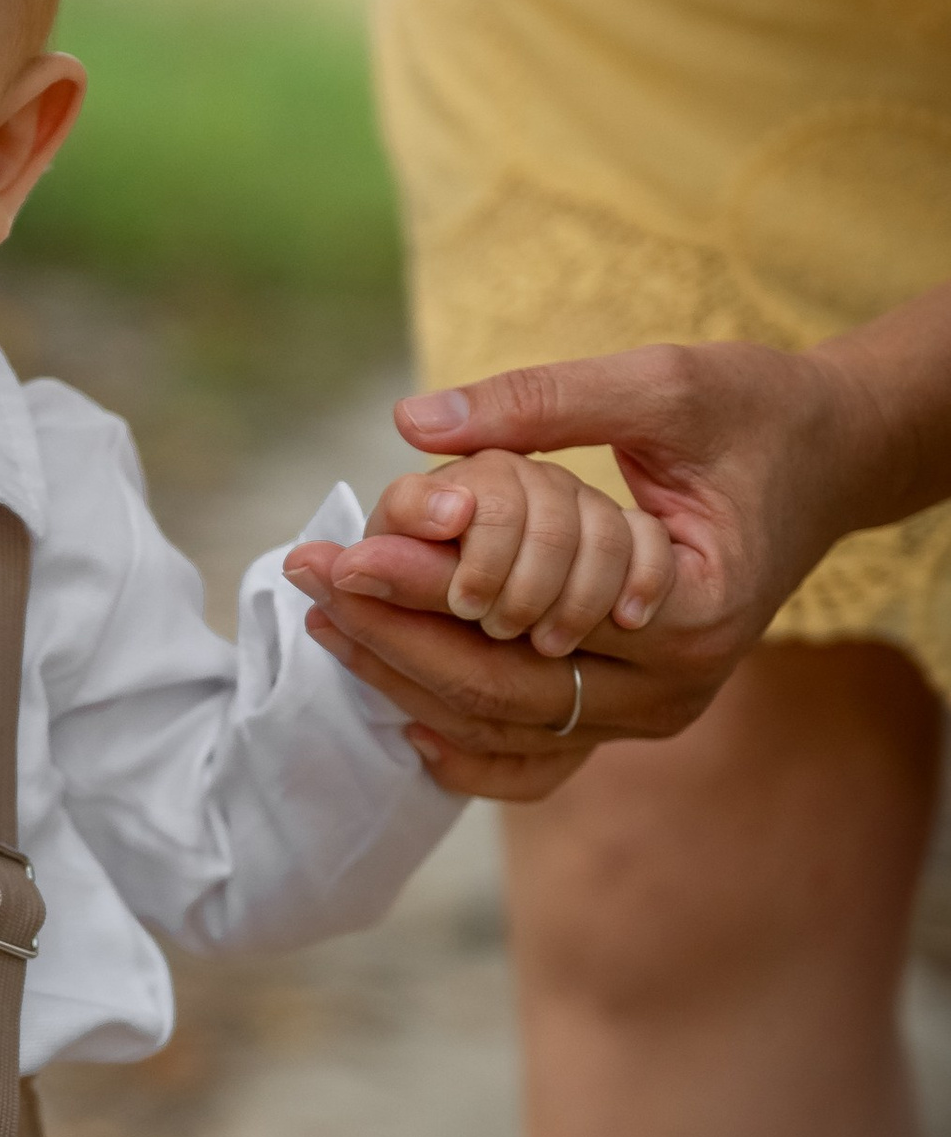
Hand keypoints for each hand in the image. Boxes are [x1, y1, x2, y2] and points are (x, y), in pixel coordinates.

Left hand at [285, 340, 871, 797]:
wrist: (830, 456)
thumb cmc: (754, 410)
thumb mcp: (661, 383)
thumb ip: (539, 403)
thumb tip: (412, 422)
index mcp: (697, 607)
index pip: (531, 617)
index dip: (428, 587)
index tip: (343, 551)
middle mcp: (680, 683)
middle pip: (505, 689)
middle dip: (394, 636)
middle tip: (307, 581)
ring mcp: (656, 712)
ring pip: (508, 727)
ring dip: (410, 680)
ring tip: (324, 623)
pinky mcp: (633, 711)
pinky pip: (537, 753)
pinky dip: (464, 741)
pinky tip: (395, 706)